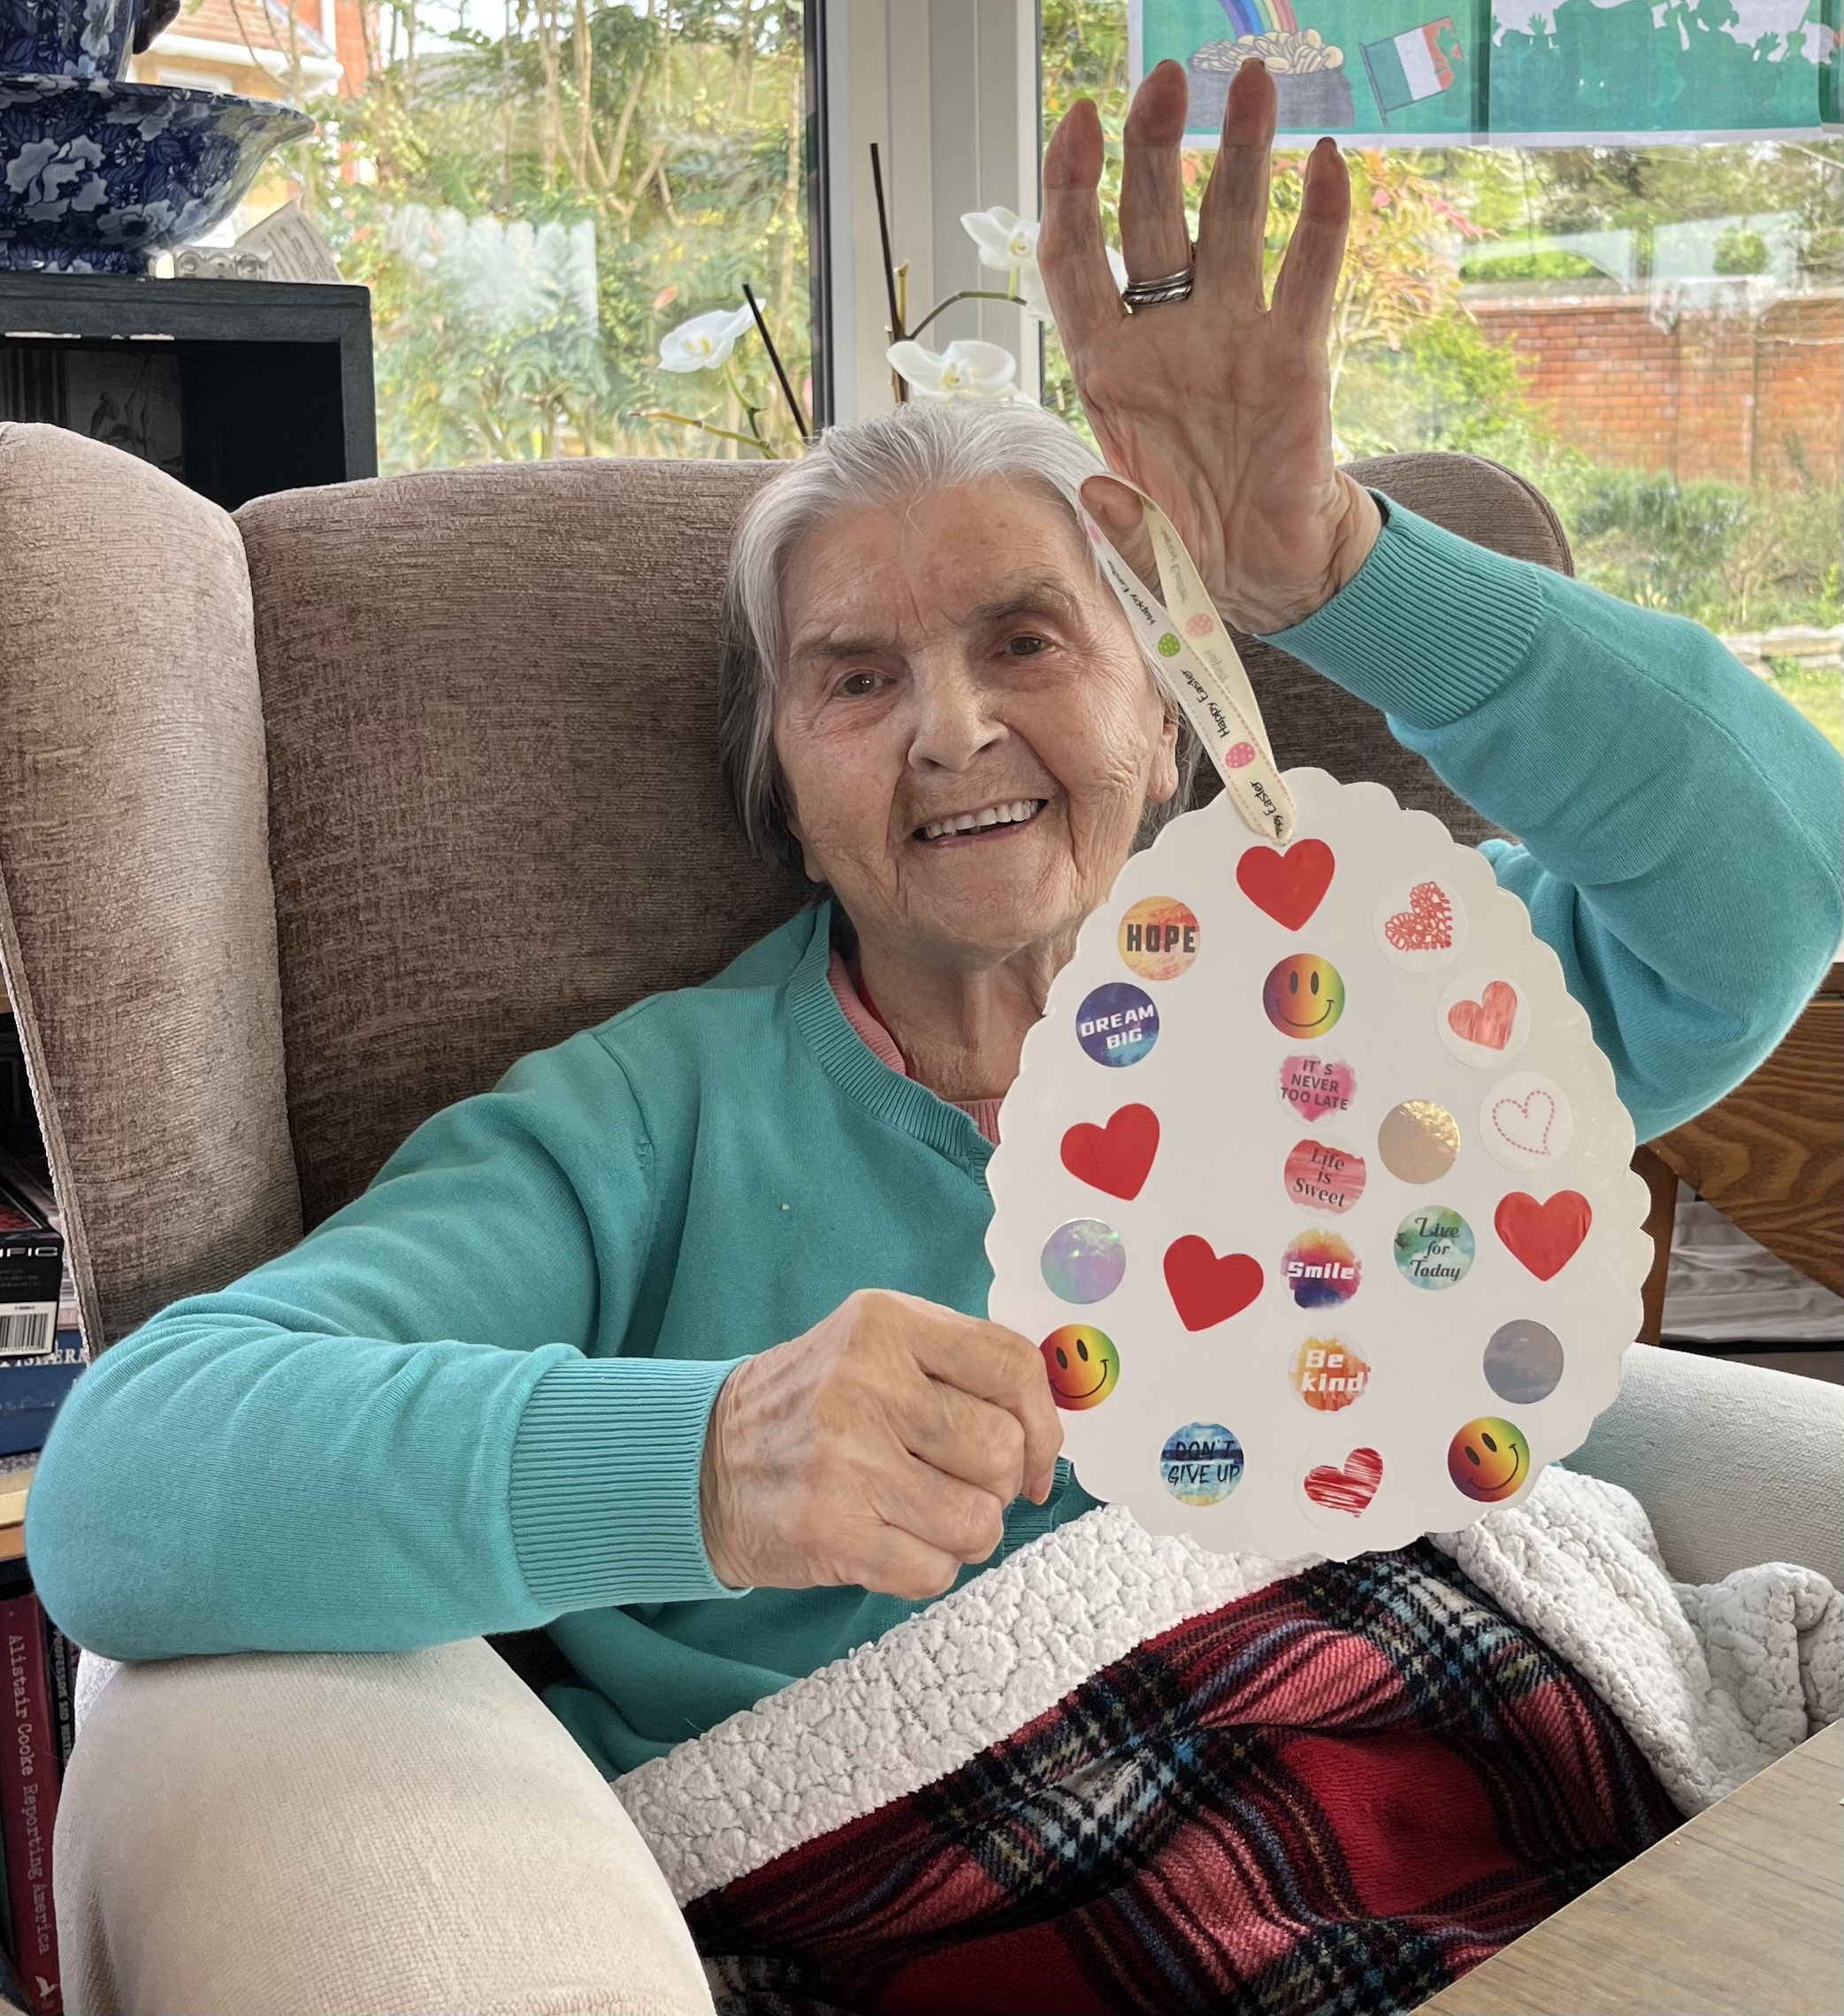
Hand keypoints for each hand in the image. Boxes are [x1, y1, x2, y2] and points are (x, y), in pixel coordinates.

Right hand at [699, 1289, 1062, 1598]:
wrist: (699, 1460)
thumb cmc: (809, 1406)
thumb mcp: (874, 1347)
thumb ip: (959, 1368)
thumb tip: (1045, 1436)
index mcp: (886, 1324)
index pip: (1012, 1366)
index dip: (1042, 1423)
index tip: (1031, 1458)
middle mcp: (866, 1383)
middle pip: (1000, 1450)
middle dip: (995, 1484)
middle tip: (956, 1484)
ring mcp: (845, 1459)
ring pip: (977, 1521)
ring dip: (964, 1532)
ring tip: (922, 1516)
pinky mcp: (829, 1530)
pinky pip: (934, 1571)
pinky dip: (926, 1569)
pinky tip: (890, 1543)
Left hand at [1040, 58, 1379, 635]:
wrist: (1266, 575)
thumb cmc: (1191, 553)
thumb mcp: (1143, 555)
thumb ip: (1121, 528)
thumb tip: (1097, 491)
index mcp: (1108, 372)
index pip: (1075, 261)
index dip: (1070, 189)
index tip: (1079, 117)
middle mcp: (1166, 339)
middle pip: (1150, 222)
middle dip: (1152, 148)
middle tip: (1166, 79)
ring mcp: (1232, 338)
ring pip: (1230, 226)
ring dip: (1241, 152)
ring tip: (1254, 81)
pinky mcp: (1295, 356)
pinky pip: (1308, 276)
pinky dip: (1320, 220)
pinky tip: (1328, 160)